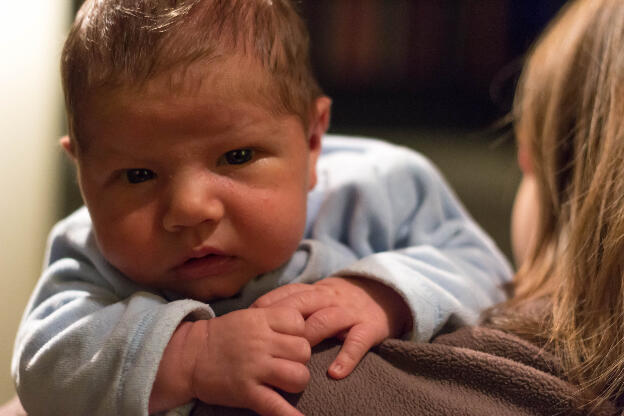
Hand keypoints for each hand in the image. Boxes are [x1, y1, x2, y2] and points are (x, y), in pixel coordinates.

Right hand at [149, 307, 310, 415]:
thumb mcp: (248, 317)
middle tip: (284, 361)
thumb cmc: (223, 336)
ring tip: (283, 381)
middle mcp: (260, 342)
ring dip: (295, 381)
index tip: (286, 339)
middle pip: (303, 350)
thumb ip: (274, 320)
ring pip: (299, 376)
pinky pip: (276, 406)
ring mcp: (254, 368)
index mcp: (260, 320)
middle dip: (299, 358)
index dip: (297, 332)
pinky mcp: (247, 392)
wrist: (189, 356)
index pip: (298, 322)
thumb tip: (303, 326)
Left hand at [252, 277, 411, 379]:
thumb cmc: (338, 303)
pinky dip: (346, 358)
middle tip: (264, 341)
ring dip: (309, 337)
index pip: (286, 294)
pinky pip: (357, 343)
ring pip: (326, 320)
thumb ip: (291, 305)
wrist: (381, 294)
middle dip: (283, 321)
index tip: (247, 320)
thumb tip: (254, 318)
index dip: (267, 305)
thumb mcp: (316, 297)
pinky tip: (334, 373)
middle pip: (302, 305)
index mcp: (314, 291)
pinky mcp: (369, 328)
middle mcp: (329, 298)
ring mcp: (349, 313)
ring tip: (295, 358)